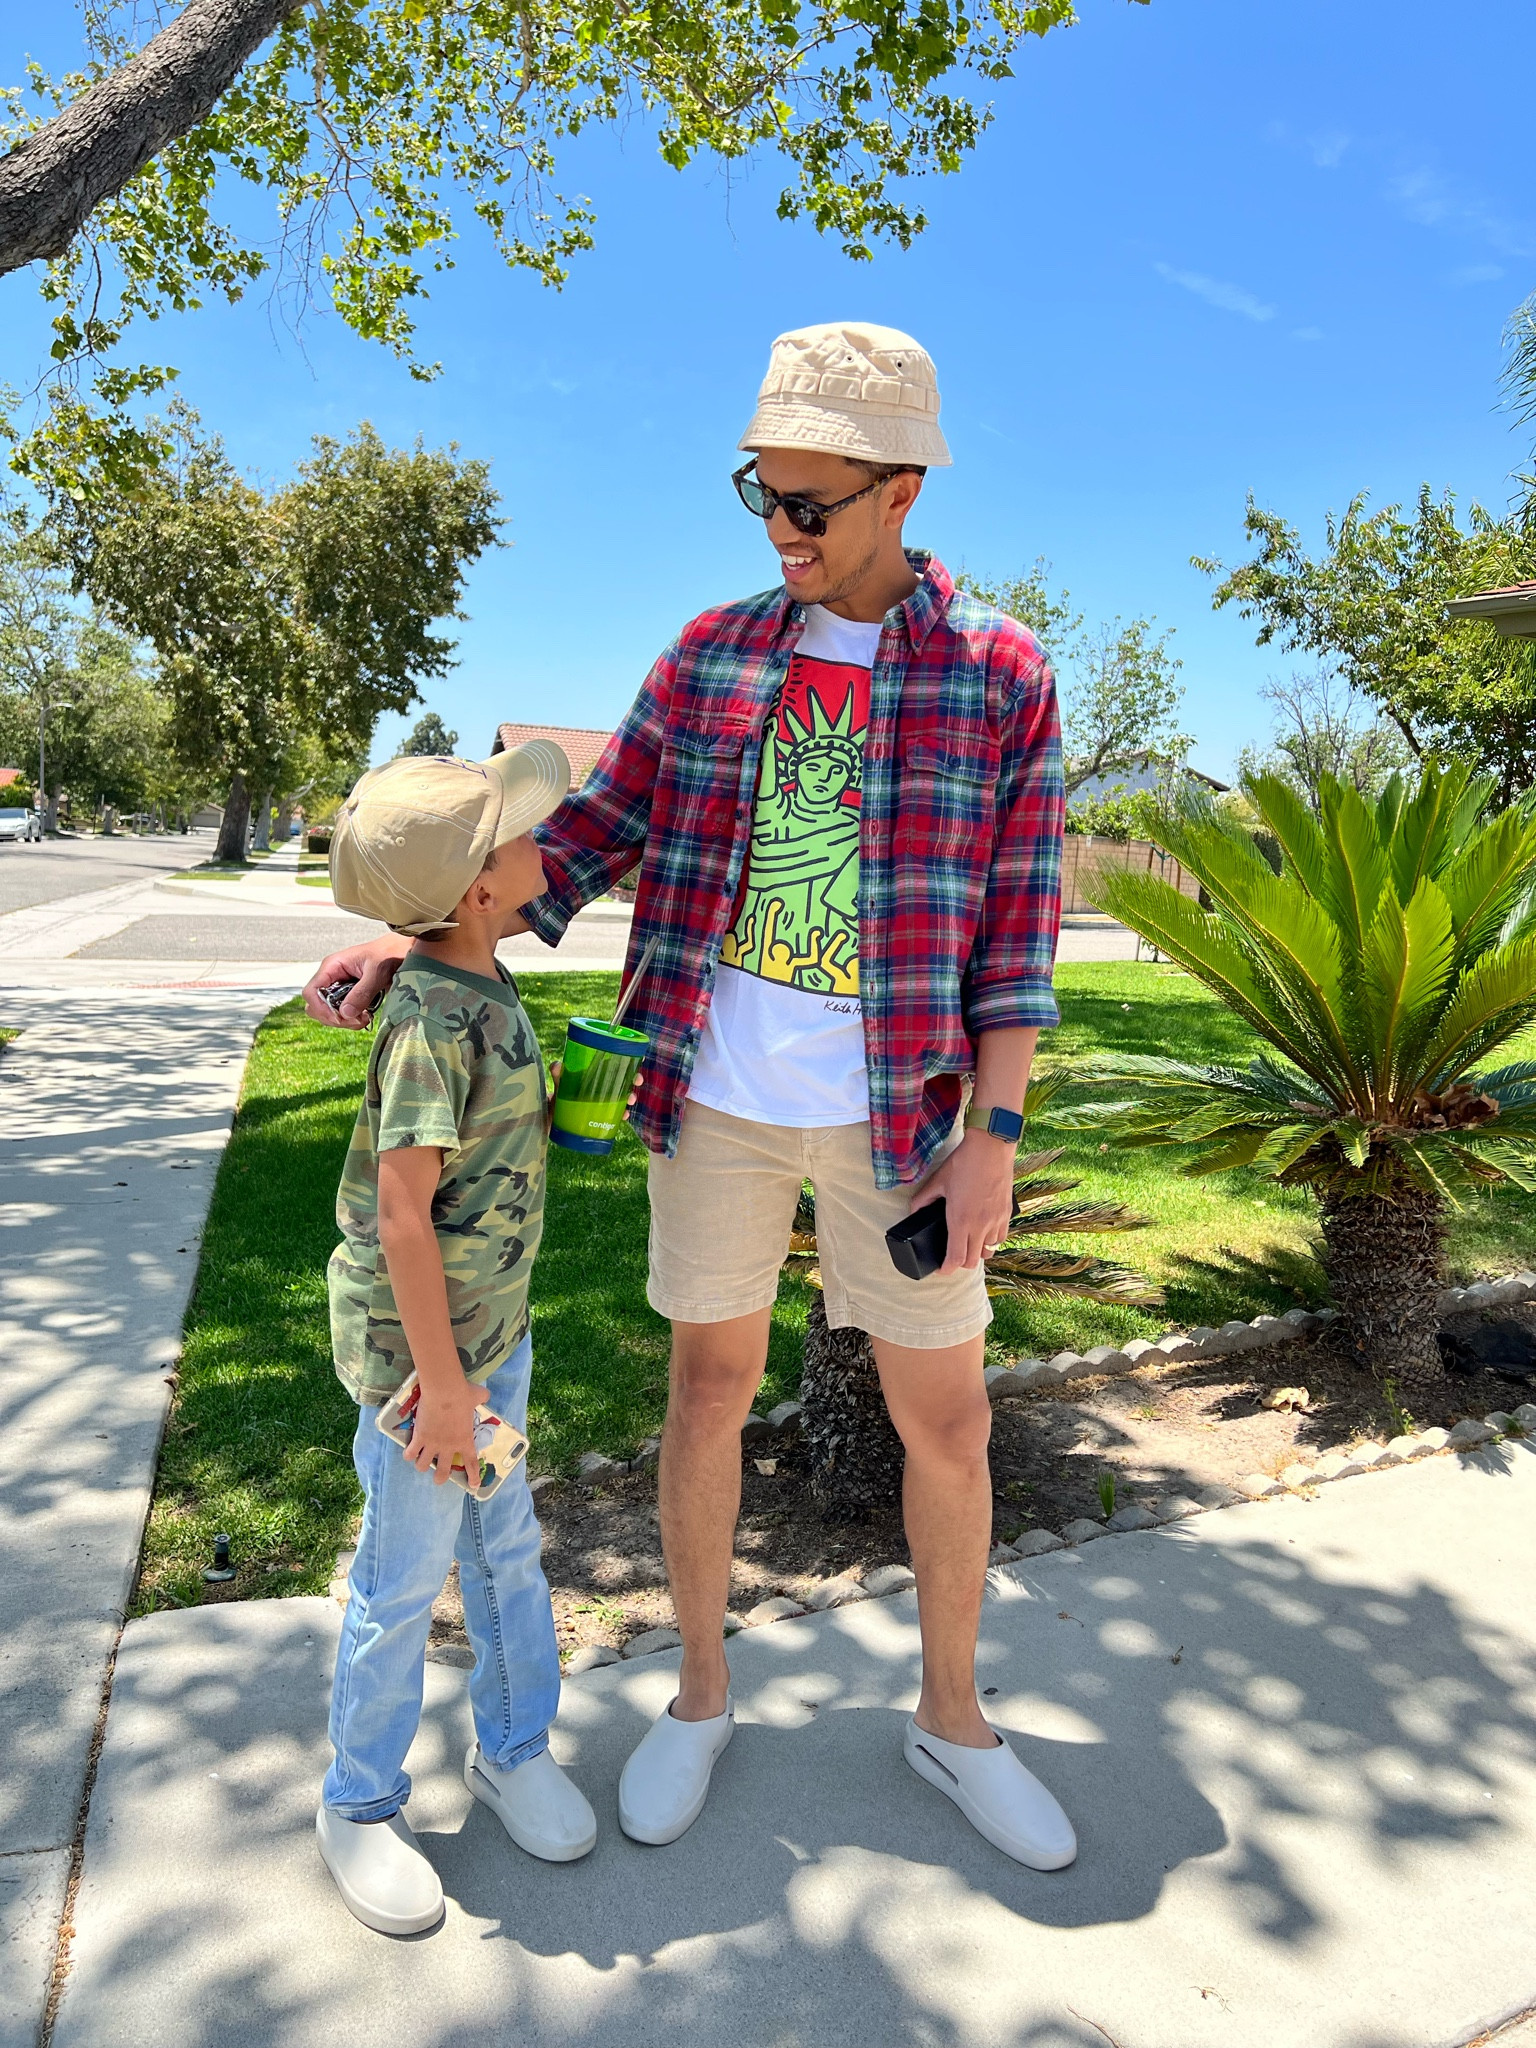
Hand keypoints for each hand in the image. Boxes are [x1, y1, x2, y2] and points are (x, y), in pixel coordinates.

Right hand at [302, 934, 409, 1027]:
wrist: (404, 951)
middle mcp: (332, 978)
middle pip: (316, 1007)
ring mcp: (340, 988)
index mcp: (332, 967)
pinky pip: (343, 1014)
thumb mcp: (377, 972)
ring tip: (366, 1017)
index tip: (340, 1017)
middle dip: (334, 1018)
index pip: (311, 992)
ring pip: (329, 1013)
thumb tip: (345, 1013)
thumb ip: (361, 992)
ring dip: (345, 1021)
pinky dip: (353, 1020)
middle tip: (358, 1020)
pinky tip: (367, 1015)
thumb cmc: (390, 954)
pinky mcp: (350, 997)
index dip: (321, 1008)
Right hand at [403, 1373, 481, 1485]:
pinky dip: (408, 1454)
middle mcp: (448, 1446)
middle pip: (442, 1472)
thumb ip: (482, 1398)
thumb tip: (484, 1394)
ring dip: (422, 1465)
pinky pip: (410, 1453)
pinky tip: (409, 1452)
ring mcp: (432, 1444)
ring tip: (421, 1461)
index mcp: (465, 1440)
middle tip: (439, 1477)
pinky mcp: (419, 1437)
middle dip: (440, 1478)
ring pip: (423, 1465)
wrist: (444, 1391)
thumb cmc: (462, 1394)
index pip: (471, 1463)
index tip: (474, 1485)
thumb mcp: (478, 1396)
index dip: (473, 1477)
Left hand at [545, 1062, 643, 1130]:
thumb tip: (558, 1065)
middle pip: (623, 1079)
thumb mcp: (559, 1082)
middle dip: (634, 1079)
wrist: (553, 1115)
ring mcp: (603, 1100)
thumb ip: (558, 1074)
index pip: (615, 1063)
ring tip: (630, 1100)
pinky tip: (624, 1116)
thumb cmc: (558, 1094)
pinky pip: (616, 1113)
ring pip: (622, 1095)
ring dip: (630, 1096)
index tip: (640, 1058)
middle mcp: (602, 1085)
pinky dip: (622, 1114)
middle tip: (637, 1080)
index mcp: (595, 1072)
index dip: (629, 1060)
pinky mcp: (602, 1114)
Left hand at [912, 1129, 1014, 1272]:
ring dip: (977, 1252)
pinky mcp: (1006, 1214)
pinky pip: (1000, 1238)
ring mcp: (995, 1221)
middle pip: (972, 1260)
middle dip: (960, 1262)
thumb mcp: (938, 1181)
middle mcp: (980, 1226)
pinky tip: (984, 1232)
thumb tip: (913, 1211)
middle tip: (952, 1255)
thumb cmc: (964, 1163)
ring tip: (969, 1244)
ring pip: (988, 1251)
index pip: (956, 1258)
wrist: (991, 1148)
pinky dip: (991, 1241)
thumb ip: (923, 1200)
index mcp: (960, 1221)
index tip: (942, 1269)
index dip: (947, 1269)